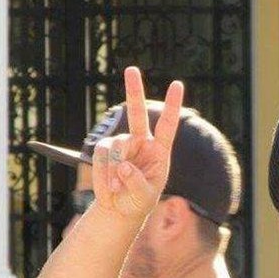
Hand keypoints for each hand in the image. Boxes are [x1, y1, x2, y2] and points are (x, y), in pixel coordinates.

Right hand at [91, 67, 183, 218]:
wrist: (119, 208)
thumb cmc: (138, 202)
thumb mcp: (143, 197)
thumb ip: (136, 183)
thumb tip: (123, 166)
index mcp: (159, 151)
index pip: (168, 125)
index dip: (172, 105)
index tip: (177, 84)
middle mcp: (141, 143)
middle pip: (136, 113)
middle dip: (134, 91)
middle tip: (131, 69)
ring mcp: (122, 145)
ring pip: (114, 145)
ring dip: (112, 169)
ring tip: (116, 190)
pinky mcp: (105, 151)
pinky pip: (101, 154)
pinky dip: (103, 172)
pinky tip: (109, 188)